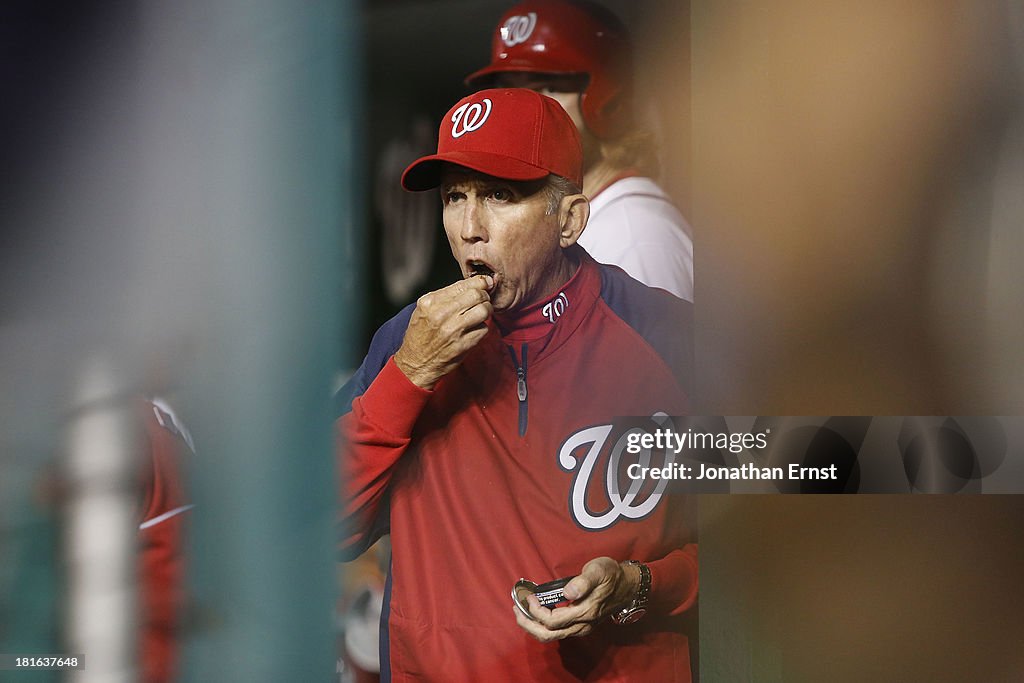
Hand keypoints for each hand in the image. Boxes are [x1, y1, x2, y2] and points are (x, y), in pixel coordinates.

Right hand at [394, 275, 493, 388]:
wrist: (415, 363)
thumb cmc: (421, 334)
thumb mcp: (425, 309)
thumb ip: (447, 296)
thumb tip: (476, 283)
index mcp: (430, 302)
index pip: (464, 285)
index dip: (479, 283)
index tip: (484, 285)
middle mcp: (441, 314)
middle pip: (477, 295)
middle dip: (485, 297)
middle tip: (483, 301)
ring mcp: (453, 330)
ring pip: (484, 311)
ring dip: (486, 311)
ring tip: (480, 315)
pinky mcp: (463, 344)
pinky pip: (483, 329)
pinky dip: (481, 329)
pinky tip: (472, 331)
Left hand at [513, 557, 639, 642]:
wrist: (627, 585)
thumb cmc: (611, 575)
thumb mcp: (598, 570)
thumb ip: (583, 581)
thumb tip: (568, 592)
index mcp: (584, 612)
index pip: (553, 620)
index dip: (537, 611)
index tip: (530, 596)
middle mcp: (582, 625)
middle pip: (549, 635)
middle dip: (528, 624)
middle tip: (516, 609)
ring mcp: (581, 627)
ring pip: (552, 636)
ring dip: (533, 626)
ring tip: (521, 611)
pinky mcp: (580, 625)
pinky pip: (557, 631)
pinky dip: (542, 624)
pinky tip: (536, 612)